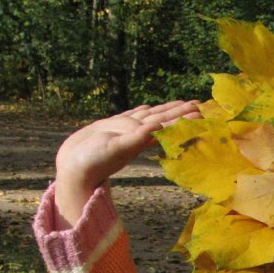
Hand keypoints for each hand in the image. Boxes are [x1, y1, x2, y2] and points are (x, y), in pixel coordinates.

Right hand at [54, 100, 200, 228]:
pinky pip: (130, 117)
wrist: (73, 168)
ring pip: (150, 116)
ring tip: (181, 103)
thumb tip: (157, 128)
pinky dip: (141, 112)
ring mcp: (125, 131)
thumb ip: (136, 138)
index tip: (200, 113)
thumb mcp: (117, 149)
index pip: (167, 125)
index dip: (183, 118)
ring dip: (166, 110)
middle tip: (199, 104)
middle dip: (180, 111)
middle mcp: (136, 134)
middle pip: (162, 118)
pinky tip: (148, 108)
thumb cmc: (94, 162)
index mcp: (141, 138)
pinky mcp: (112, 129)